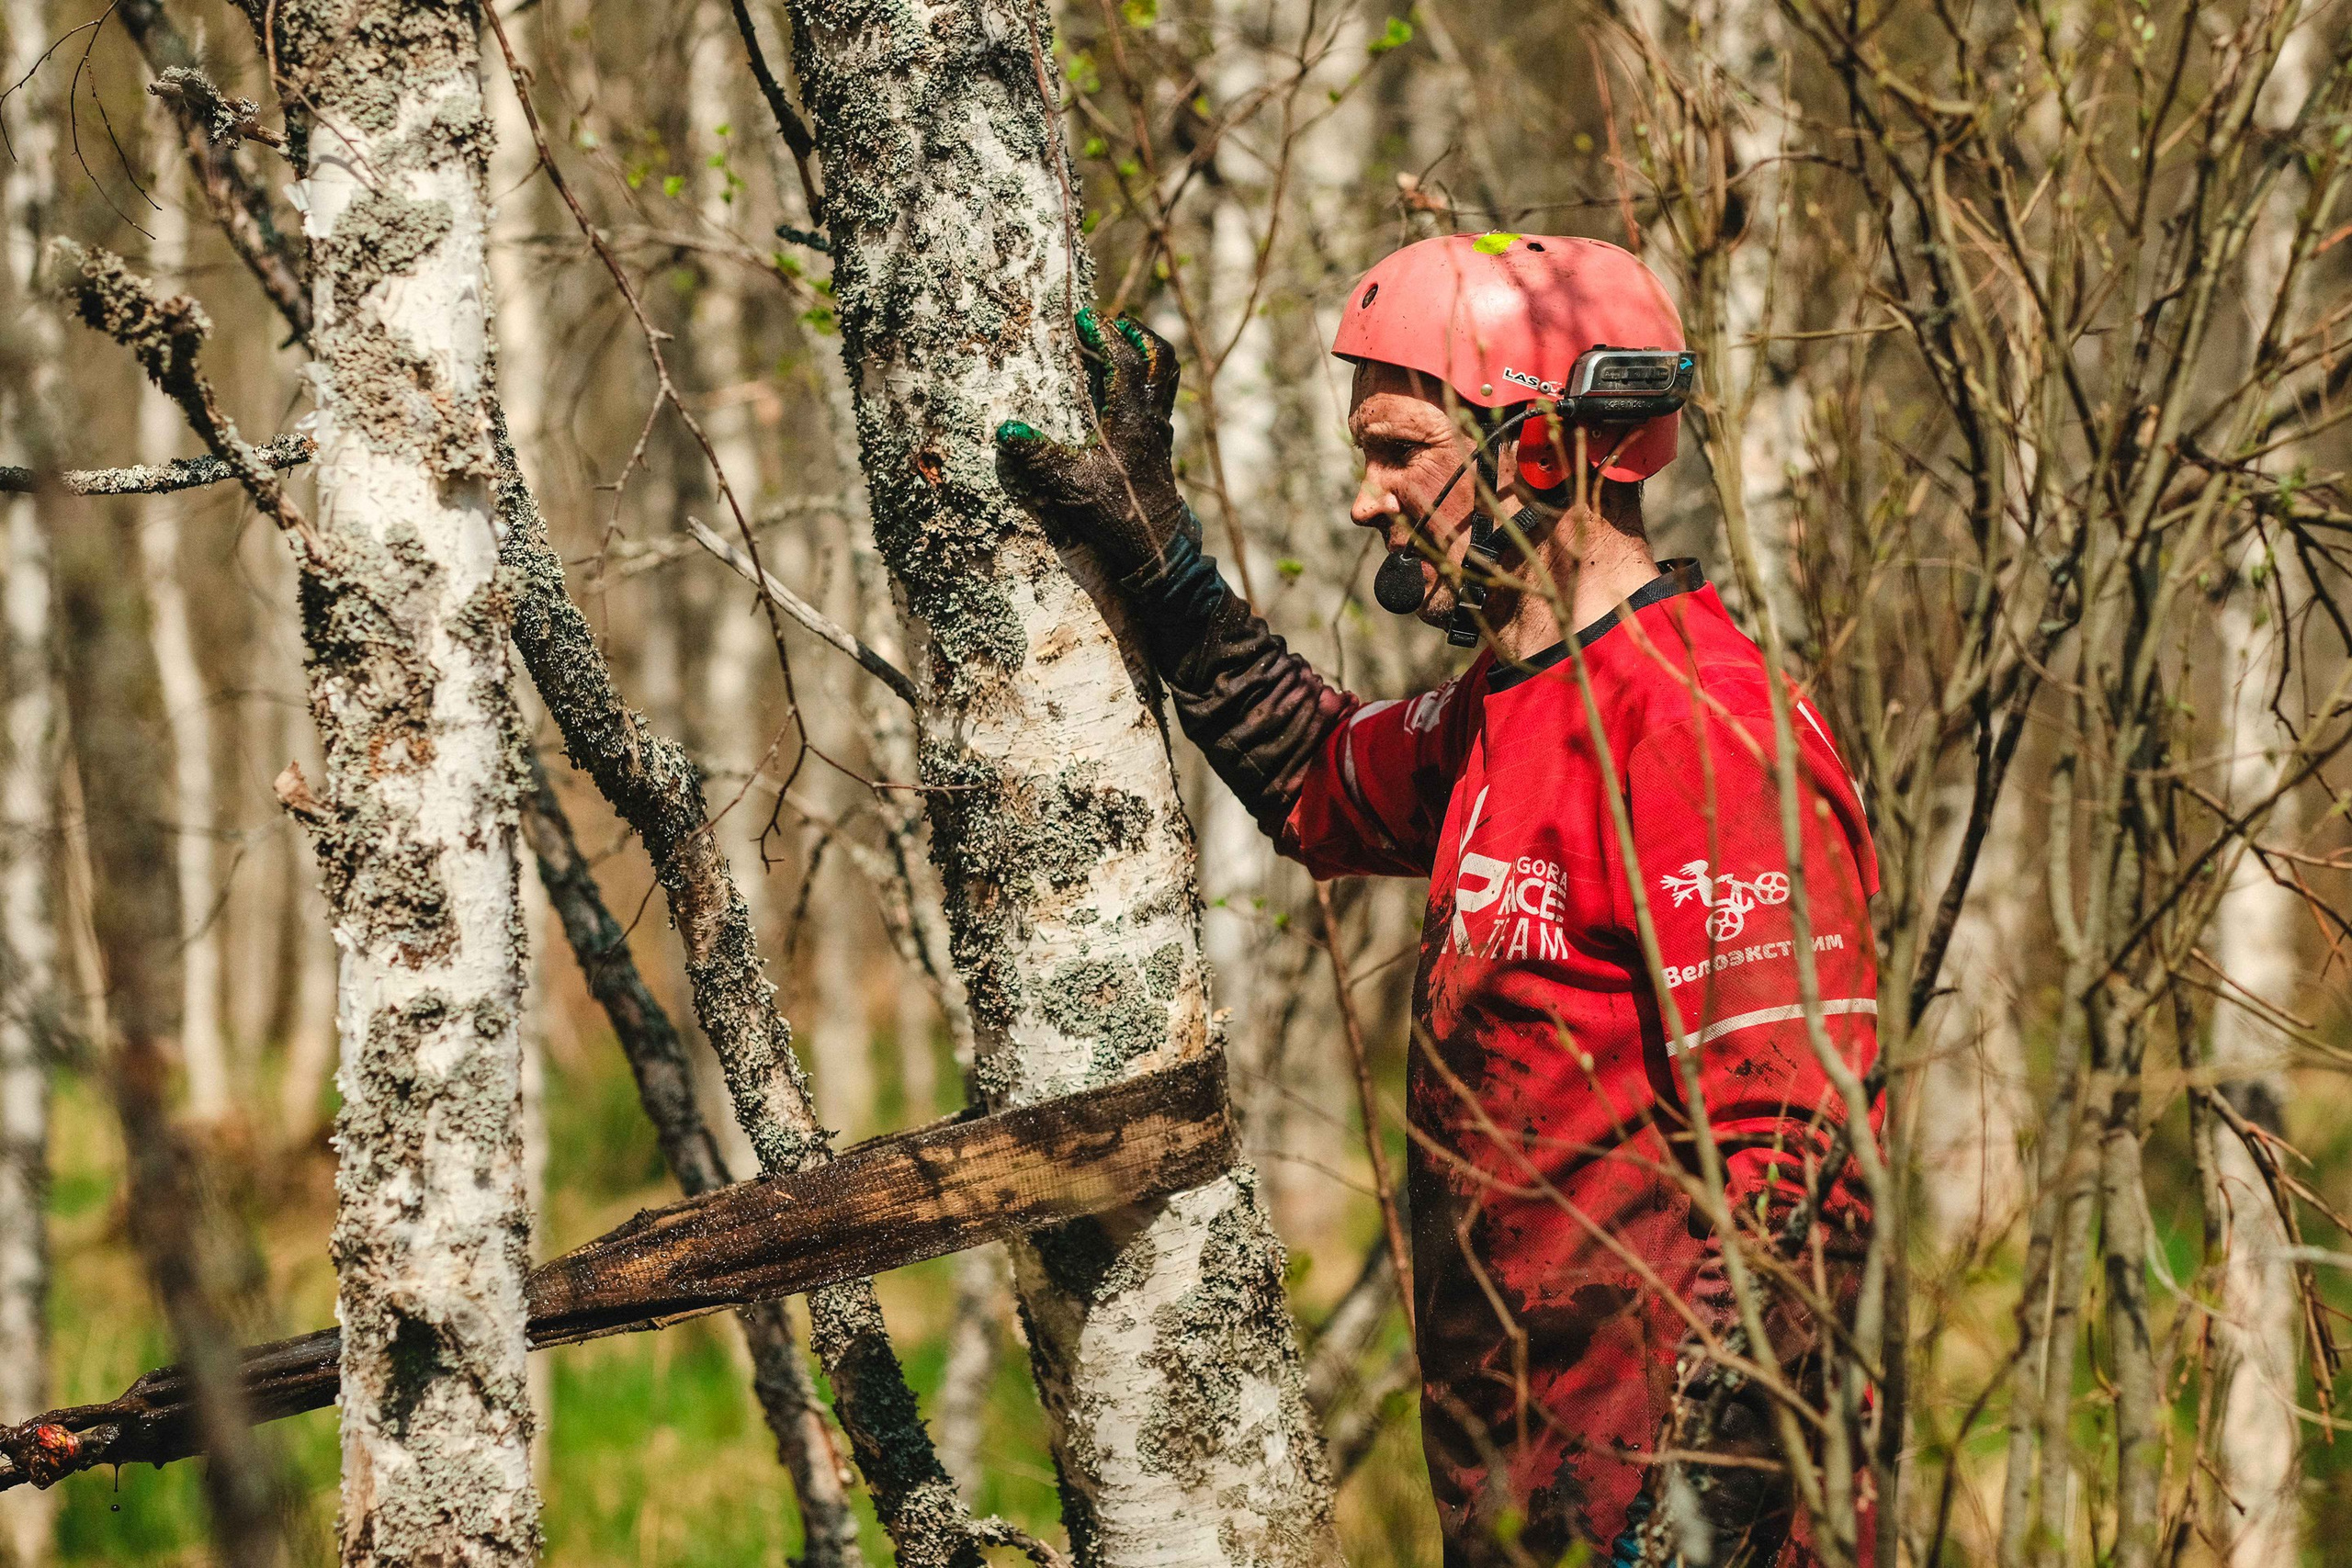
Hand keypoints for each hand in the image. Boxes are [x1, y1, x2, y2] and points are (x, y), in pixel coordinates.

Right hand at [996, 309, 1193, 576]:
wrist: (1155, 548)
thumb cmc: (1114, 513)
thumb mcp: (1068, 484)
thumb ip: (1037, 455)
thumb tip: (1005, 429)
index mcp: (1132, 417)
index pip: (1124, 359)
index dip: (1104, 335)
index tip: (1084, 320)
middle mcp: (1152, 417)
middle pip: (1160, 357)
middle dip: (1135, 334)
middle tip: (1110, 324)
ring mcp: (1161, 431)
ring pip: (1165, 377)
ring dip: (1145, 354)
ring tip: (1120, 346)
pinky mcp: (1161, 447)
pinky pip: (1159, 399)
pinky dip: (1144, 382)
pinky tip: (1121, 393)